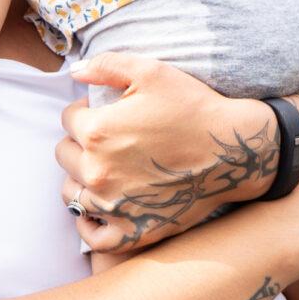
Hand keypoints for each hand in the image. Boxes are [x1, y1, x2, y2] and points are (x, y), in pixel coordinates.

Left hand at [55, 52, 273, 252]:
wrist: (234, 152)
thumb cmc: (195, 108)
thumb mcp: (152, 71)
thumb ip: (106, 65)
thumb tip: (73, 72)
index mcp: (97, 131)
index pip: (68, 119)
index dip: (85, 111)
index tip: (105, 113)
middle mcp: (98, 171)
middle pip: (64, 155)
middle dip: (79, 143)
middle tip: (106, 140)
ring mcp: (113, 206)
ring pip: (71, 193)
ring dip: (81, 179)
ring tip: (103, 169)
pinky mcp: (131, 232)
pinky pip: (92, 235)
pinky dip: (89, 222)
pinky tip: (98, 209)